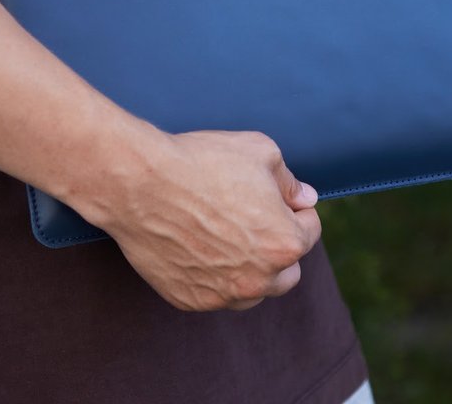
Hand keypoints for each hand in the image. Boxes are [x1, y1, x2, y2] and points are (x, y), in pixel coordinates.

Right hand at [77, 128, 321, 311]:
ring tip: (229, 235)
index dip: (296, 209)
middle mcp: (258, 278)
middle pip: (288, 270)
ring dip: (252, 269)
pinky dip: (216, 277)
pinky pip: (215, 294)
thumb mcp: (260, 151)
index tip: (277, 198)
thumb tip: (304, 198)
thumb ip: (290, 180)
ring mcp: (222, 294)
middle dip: (280, 245)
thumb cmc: (202, 161)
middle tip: (255, 218)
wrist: (140, 182)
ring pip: (254, 290)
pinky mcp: (189, 299)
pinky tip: (201, 246)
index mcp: (284, 243)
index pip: (310, 231)